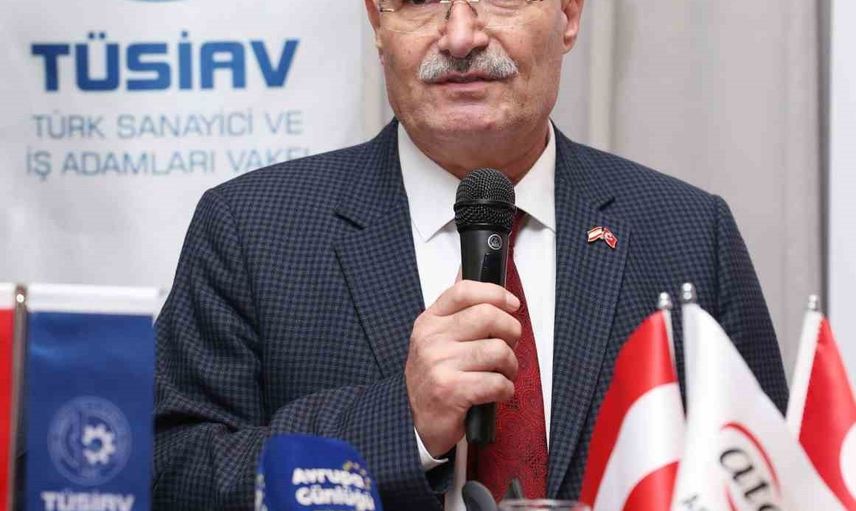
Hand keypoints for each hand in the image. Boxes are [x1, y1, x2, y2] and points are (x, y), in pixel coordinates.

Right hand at [405, 280, 521, 456]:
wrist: (420, 422)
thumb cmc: (437, 378)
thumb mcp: (438, 340)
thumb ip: (456, 311)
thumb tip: (469, 270)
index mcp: (429, 321)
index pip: (464, 291)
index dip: (495, 293)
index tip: (511, 304)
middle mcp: (431, 339)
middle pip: (487, 316)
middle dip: (511, 331)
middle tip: (509, 345)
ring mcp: (439, 364)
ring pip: (497, 350)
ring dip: (510, 365)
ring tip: (503, 373)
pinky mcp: (450, 391)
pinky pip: (496, 382)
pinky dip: (505, 389)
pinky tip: (497, 392)